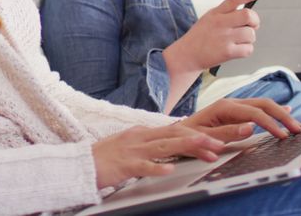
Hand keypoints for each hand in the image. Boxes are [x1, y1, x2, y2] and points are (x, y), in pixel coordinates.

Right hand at [92, 124, 226, 188]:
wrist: (80, 163)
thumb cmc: (106, 158)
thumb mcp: (131, 146)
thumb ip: (150, 144)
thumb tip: (169, 144)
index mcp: (143, 133)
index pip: (175, 130)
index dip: (197, 134)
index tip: (216, 140)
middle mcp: (140, 137)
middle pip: (174, 135)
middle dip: (199, 138)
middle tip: (220, 143)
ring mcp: (132, 150)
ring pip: (164, 146)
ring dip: (186, 146)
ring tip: (205, 147)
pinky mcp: (124, 165)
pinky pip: (143, 166)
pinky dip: (157, 168)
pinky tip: (169, 170)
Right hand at [163, 0, 261, 75]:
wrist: (187, 55)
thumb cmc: (200, 37)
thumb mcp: (208, 18)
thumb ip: (225, 13)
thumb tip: (247, 14)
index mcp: (215, 13)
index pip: (233, 0)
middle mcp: (220, 23)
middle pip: (248, 15)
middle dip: (255, 21)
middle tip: (252, 26)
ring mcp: (224, 37)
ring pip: (251, 34)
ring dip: (250, 38)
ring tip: (240, 41)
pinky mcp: (227, 52)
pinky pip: (248, 49)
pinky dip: (246, 50)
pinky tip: (238, 50)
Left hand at [180, 97, 300, 141]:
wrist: (178, 131)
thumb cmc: (188, 135)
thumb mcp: (204, 136)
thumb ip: (227, 132)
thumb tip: (250, 128)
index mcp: (225, 107)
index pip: (255, 113)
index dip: (271, 124)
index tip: (283, 136)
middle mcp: (231, 103)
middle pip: (263, 104)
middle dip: (282, 116)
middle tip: (297, 129)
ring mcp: (234, 106)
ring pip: (263, 104)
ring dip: (280, 113)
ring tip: (295, 124)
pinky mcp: (236, 111)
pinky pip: (258, 108)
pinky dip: (273, 111)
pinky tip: (284, 112)